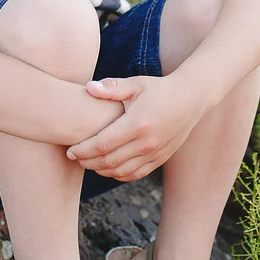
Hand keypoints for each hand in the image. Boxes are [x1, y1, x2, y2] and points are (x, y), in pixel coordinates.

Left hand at [66, 74, 202, 181]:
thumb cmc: (159, 89)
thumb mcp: (136, 84)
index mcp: (137, 124)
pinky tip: (108, 168)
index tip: (69, 151)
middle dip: (87, 162)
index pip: (102, 144)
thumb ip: (111, 87)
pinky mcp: (160, 159)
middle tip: (74, 157)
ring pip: (120, 172)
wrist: (190, 99)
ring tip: (88, 162)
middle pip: (108, 162)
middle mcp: (146, 143)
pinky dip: (118, 175)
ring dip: (100, 170)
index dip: (83, 150)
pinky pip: (135, 174)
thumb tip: (88, 87)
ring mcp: (154, 154)